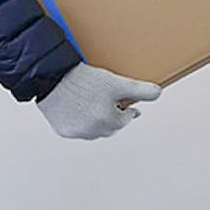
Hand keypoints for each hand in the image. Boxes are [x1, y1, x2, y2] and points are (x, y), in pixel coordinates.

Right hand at [37, 63, 161, 139]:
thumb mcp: (115, 82)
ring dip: (98, 120)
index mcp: (107, 120)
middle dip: (114, 115)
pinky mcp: (63, 130)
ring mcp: (77, 132)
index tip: (127, 103)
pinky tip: (79, 107)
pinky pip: (79, 129)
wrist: (51, 76)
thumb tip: (158, 93)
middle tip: (111, 101)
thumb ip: (139, 89)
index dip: (128, 108)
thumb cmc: (82, 78)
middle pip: (112, 126)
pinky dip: (82, 121)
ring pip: (95, 130)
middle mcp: (92, 131)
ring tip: (94, 102)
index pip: (127, 118)